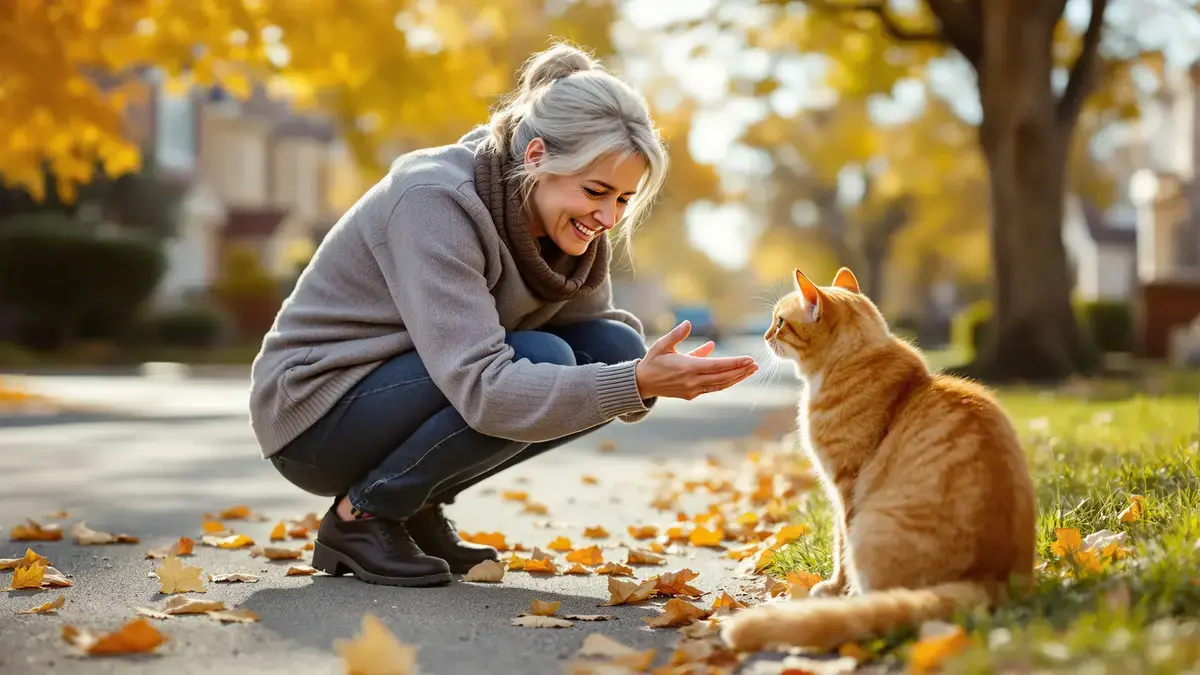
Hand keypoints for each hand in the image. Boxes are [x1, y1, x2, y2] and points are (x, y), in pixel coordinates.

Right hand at [635, 321, 758, 400]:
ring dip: (737, 378)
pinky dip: (726, 382)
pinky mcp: (692, 394)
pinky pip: (713, 388)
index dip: (735, 363)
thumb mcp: (662, 345)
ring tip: (750, 371)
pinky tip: (735, 376)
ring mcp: (693, 390)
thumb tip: (688, 323)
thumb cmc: (653, 361)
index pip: (717, 366)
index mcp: (687, 367)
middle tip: (756, 365)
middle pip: (723, 377)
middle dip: (741, 371)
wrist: (642, 383)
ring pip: (720, 385)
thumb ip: (676, 334)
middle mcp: (692, 381)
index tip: (749, 359)